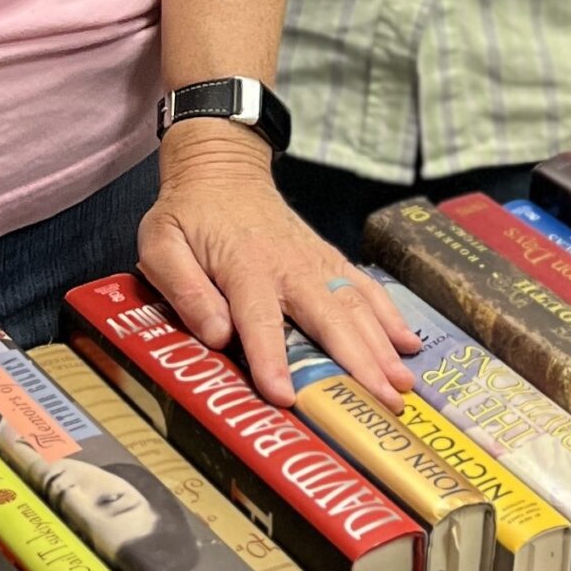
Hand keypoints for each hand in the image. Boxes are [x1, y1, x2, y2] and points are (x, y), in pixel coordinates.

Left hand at [141, 126, 419, 407]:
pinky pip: (365, 287)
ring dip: (382, 346)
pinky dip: (390, 315)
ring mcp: (316, 260)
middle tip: (382, 402)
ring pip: (356, 305)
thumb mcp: (162, 244)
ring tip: (403, 384)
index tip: (286, 396)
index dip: (272, 359)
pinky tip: (408, 344)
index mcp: (245, 266)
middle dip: (357, 362)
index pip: (260, 319)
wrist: (223, 168)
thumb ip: (184, 289)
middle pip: (329, 317)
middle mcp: (290, 265)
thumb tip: (216, 335)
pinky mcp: (329, 258)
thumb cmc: (188, 214)